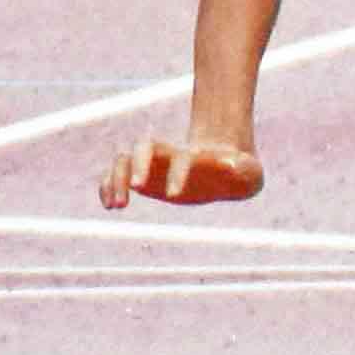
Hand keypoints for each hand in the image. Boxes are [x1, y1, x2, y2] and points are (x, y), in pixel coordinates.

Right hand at [97, 133, 261, 208]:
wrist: (223, 164)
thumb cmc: (238, 169)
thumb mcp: (247, 171)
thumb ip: (239, 168)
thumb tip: (229, 163)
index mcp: (195, 154)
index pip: (182, 157)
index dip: (178, 172)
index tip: (176, 195)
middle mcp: (169, 154)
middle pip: (143, 147)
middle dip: (137, 165)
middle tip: (135, 190)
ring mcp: (153, 163)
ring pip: (123, 160)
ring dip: (115, 179)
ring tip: (116, 207)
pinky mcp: (143, 176)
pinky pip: (116, 176)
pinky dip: (107, 186)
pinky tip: (108, 205)